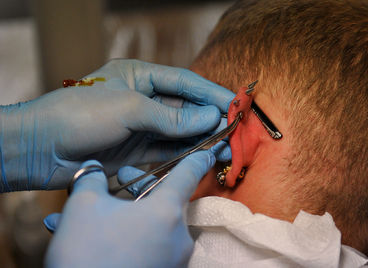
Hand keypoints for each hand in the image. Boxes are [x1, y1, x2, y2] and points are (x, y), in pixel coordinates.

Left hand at [0, 59, 233, 190]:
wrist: (41, 148)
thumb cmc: (80, 115)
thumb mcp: (130, 109)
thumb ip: (172, 118)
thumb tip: (210, 119)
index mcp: (139, 76)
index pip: (184, 83)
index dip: (211, 93)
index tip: (235, 105)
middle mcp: (142, 99)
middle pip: (185, 109)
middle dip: (210, 120)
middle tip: (234, 133)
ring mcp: (139, 126)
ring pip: (178, 132)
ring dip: (201, 139)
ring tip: (225, 148)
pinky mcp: (135, 150)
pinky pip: (167, 150)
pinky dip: (185, 154)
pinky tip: (203, 157)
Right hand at [44, 151, 214, 267]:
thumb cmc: (88, 252)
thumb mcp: (83, 207)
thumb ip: (92, 179)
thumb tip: (94, 170)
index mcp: (167, 211)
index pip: (189, 174)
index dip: (197, 158)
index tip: (209, 151)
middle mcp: (178, 235)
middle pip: (166, 199)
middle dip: (139, 187)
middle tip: (118, 180)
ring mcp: (174, 258)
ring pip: (153, 223)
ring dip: (129, 213)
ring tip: (96, 212)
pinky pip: (150, 244)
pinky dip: (131, 235)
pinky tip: (102, 236)